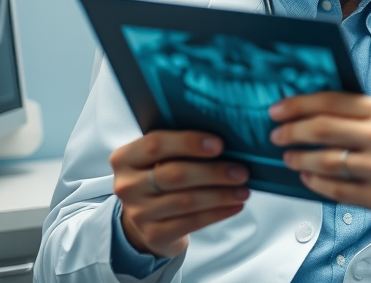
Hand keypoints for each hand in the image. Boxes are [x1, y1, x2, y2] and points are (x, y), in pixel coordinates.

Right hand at [109, 130, 250, 257]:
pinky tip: (235, 206)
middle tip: (242, 172)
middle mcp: (126, 185)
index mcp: (125, 158)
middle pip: (175, 174)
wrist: (147, 219)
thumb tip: (227, 135)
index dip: (189, 142)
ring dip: (221, 195)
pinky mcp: (154, 234)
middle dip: (214, 172)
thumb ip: (181, 145)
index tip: (220, 144)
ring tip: (244, 190)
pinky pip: (191, 222)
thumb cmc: (162, 177)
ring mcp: (138, 213)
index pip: (156, 144)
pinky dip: (218, 213)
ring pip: (186, 201)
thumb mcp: (161, 158)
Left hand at [269, 93, 370, 236]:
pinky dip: (316, 182)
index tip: (280, 109)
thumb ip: (366, 115)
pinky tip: (309, 177)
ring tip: (290, 157)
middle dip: (291, 131)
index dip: (298, 104)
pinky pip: (336, 189)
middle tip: (278, 134)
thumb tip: (321, 112)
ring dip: (299, 158)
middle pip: (322, 128)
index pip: (332, 101)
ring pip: (325, 160)